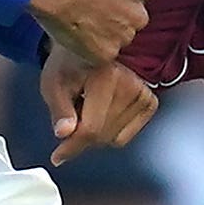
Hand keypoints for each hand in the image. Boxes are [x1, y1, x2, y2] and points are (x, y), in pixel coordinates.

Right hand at [28, 0, 151, 65]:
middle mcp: (138, 14)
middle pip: (134, 18)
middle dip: (119, 14)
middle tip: (95, 7)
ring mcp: (122, 36)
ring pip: (119, 37)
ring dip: (107, 32)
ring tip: (83, 20)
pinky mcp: (105, 54)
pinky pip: (103, 53)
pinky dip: (92, 47)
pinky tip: (78, 34)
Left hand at [39, 54, 159, 165]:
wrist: (90, 48)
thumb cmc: (70, 65)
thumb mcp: (53, 85)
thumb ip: (59, 111)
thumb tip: (64, 133)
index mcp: (106, 76)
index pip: (91, 128)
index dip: (72, 147)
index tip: (58, 156)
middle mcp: (129, 83)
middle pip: (102, 136)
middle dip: (82, 137)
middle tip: (71, 118)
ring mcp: (143, 93)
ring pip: (114, 139)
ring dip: (96, 134)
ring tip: (88, 110)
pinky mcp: (149, 102)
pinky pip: (125, 136)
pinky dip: (110, 132)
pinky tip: (103, 113)